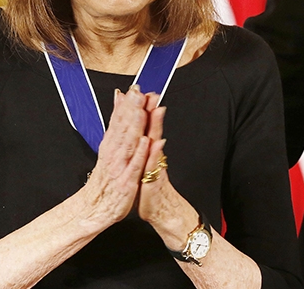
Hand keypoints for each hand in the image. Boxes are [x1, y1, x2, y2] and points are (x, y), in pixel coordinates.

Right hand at [78, 86, 150, 231]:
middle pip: (124, 127)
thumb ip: (116, 121)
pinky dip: (138, 153)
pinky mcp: (126, 181)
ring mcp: (120, 166)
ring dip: (135, 125)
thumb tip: (119, 97)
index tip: (134, 88)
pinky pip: (133, 166)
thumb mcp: (109, 146)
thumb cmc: (106, 178)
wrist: (94, 208)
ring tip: (141, 109)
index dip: (127, 103)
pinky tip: (144, 141)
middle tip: (139, 92)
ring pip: (128, 143)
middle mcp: (114, 153)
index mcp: (111, 144)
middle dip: (132, 109)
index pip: (119, 120)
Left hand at [137, 99, 198, 248]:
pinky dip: (155, 154)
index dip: (143, 109)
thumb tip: (141, 130)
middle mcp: (153, 156)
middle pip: (153, 129)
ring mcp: (155, 167)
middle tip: (151, 93)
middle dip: (152, 110)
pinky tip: (156, 142)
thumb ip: (143, 146)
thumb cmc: (150, 189)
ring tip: (156, 109)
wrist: (162, 212)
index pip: (145, 126)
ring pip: (156, 143)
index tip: (141, 91)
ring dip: (157, 126)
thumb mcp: (144, 165)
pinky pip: (155, 165)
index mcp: (147, 151)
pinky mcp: (155, 180)